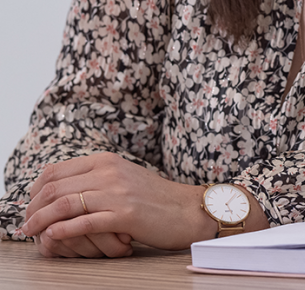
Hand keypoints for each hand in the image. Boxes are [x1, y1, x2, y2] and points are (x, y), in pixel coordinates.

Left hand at [22, 153, 215, 256]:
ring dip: (40, 221)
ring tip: (30, 233)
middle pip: (54, 187)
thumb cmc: (154, 198)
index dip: (34, 191)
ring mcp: (117, 192)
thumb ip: (95, 179)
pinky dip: (63, 230)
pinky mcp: (125, 215)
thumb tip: (61, 190)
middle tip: (25, 223)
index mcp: (106, 160)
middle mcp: (109, 172)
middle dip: (32, 208)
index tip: (30, 206)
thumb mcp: (122, 178)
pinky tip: (53, 236)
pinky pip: (84, 222)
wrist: (187, 209)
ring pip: (64, 204)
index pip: (54, 171)